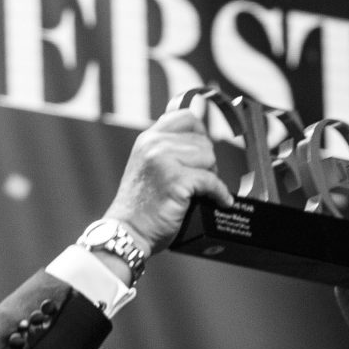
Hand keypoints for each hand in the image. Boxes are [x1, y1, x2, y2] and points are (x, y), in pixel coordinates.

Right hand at [102, 99, 232, 251]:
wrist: (127, 231)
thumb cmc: (140, 206)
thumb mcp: (147, 166)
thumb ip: (166, 149)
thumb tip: (200, 139)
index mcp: (148, 138)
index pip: (185, 117)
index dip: (200, 132)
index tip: (202, 150)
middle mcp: (154, 144)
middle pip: (203, 141)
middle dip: (206, 162)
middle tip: (199, 181)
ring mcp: (164, 160)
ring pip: (209, 157)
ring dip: (210, 176)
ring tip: (198, 191)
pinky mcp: (175, 180)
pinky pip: (211, 181)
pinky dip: (219, 193)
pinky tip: (221, 201)